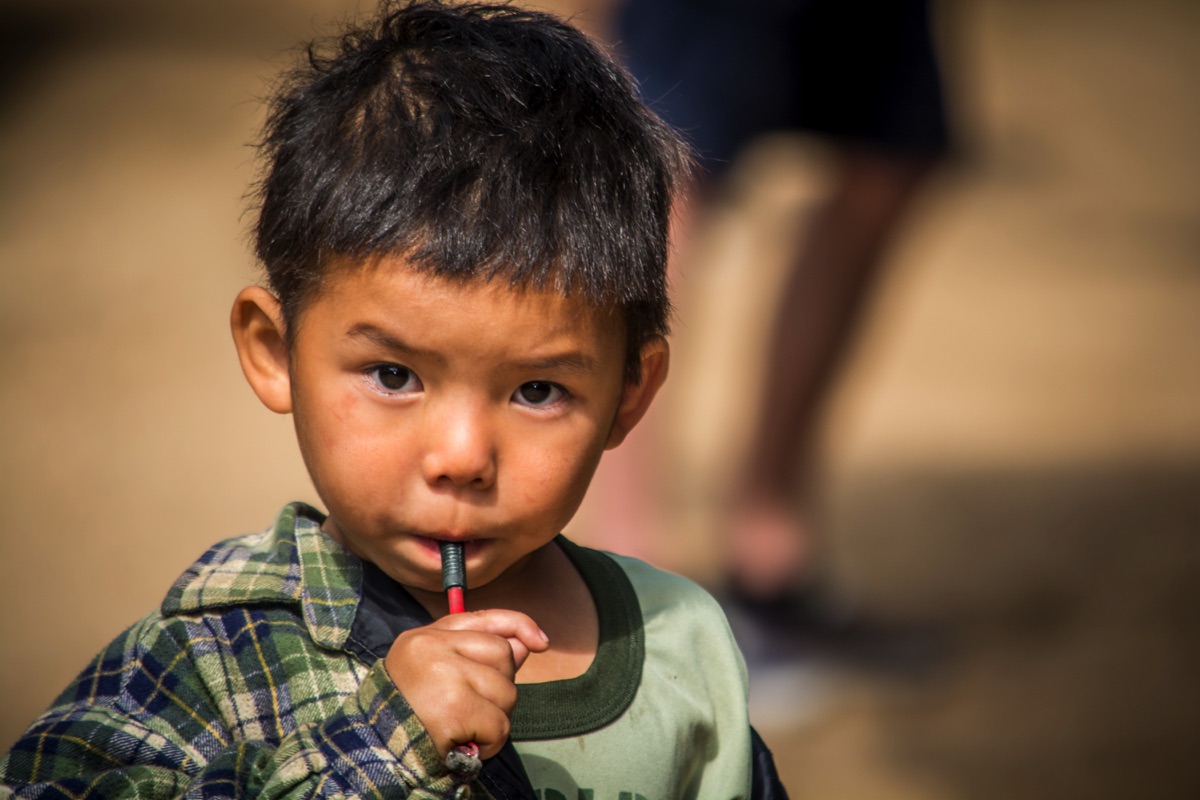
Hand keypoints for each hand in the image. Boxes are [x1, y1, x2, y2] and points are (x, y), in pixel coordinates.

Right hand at [384, 609, 548, 760]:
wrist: (374, 751)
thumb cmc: (408, 713)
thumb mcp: (436, 672)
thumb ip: (479, 653)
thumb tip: (527, 642)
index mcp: (426, 637)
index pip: (484, 618)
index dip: (518, 625)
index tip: (540, 641)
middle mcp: (433, 649)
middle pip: (503, 655)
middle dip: (499, 686)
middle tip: (471, 708)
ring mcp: (445, 677)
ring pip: (507, 692)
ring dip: (494, 718)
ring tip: (464, 728)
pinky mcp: (454, 710)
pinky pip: (499, 724)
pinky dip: (489, 742)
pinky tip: (465, 743)